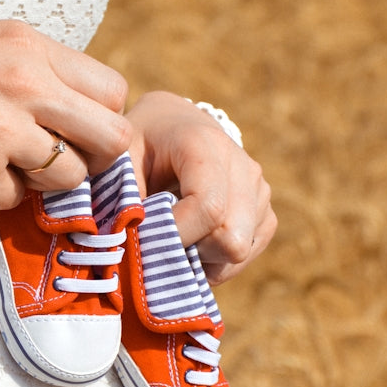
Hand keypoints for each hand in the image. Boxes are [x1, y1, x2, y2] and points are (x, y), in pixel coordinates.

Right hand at [0, 19, 130, 207]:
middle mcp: (26, 84)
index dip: (101, 118)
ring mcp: (3, 131)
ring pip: (72, 178)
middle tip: (63, 164)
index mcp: (27, 46)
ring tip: (4, 168)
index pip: (112, 89)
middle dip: (95, 159)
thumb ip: (26, 63)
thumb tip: (70, 96)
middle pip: (114, 137)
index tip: (78, 131)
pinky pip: (17, 201)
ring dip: (46, 184)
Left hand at [126, 91, 275, 284]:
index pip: (209, 208)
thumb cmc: (141, 146)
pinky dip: (217, 260)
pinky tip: (194, 240)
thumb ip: (123, 201)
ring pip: (239, 252)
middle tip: (159, 239)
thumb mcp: (120, 162)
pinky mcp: (266, 213)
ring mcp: (260, 190)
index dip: (177, 237)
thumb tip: (126, 251)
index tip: (147, 240)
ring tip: (176, 236)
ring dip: (202, 258)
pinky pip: (246, 255)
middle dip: (190, 251)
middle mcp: (243, 165)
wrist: (174, 126)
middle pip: (231, 238)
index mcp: (204, 145)